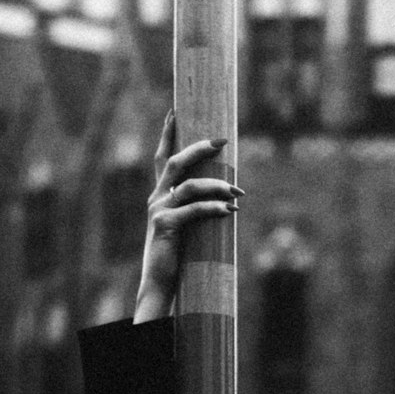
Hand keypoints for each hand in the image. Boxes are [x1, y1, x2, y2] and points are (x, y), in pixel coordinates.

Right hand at [134, 112, 244, 322]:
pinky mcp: (166, 226)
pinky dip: (213, 209)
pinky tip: (229, 212)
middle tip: (222, 140)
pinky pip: (193, 210)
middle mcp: (156, 198)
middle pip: (176, 162)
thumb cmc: (177, 257)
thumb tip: (228, 201)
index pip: (161, 158)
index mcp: (159, 196)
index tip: (175, 110)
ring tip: (238, 193)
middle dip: (199, 148)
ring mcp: (159, 211)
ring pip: (189, 186)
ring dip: (217, 186)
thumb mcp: (186, 229)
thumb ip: (197, 211)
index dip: (167, 133)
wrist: (160, 283)